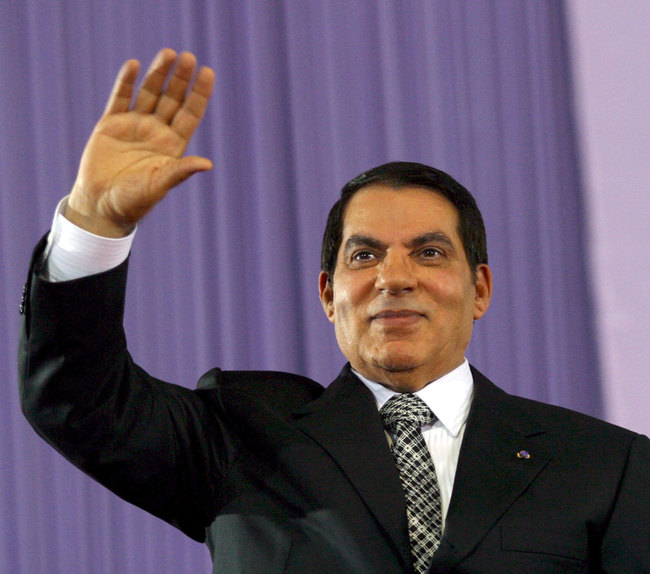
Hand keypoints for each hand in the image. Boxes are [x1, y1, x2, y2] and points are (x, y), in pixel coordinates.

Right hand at [66, 48, 214, 236]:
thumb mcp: (159, 185)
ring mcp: (134, 126)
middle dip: (181, 79)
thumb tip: (207, 163)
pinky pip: (120, 98)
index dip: (199, 94)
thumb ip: (180, 172)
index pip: (190, 114)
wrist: (102, 205)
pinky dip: (126, 82)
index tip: (208, 73)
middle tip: (189, 57)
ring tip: (168, 53)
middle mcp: (156, 132)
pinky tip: (134, 65)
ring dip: (158, 74)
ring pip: (149, 94)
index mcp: (172, 146)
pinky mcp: (111, 124)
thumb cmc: (134, 201)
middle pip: (172, 99)